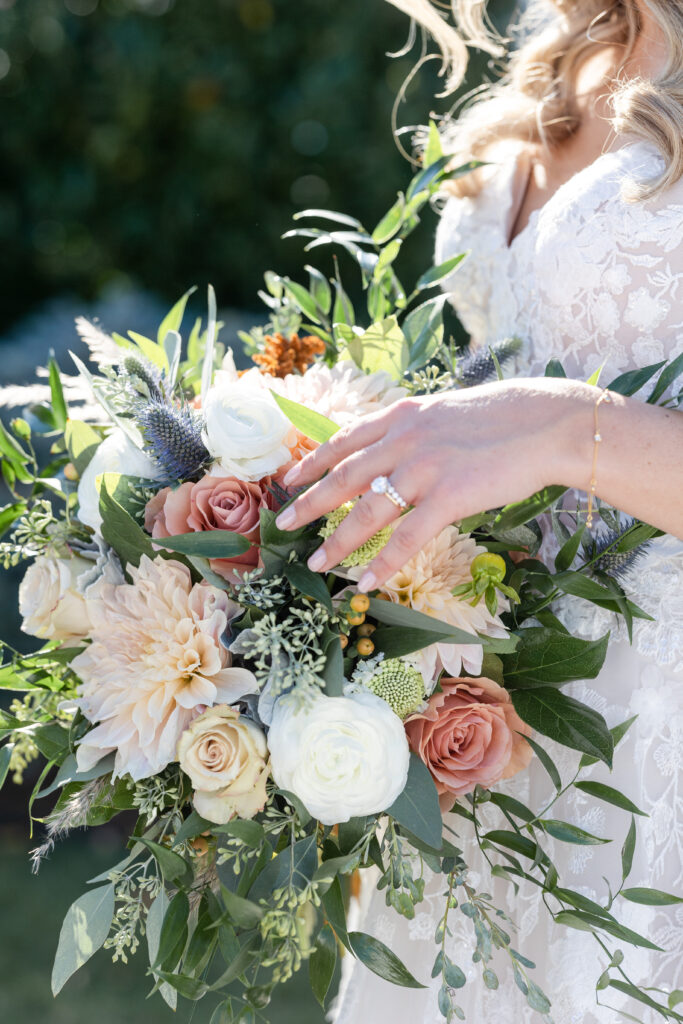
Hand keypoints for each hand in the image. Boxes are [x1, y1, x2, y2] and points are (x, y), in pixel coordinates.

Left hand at [275, 377, 593, 589]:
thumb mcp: (445, 413)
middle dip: (309, 503)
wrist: (546, 421)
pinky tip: (367, 582)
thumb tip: (393, 450)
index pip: (344, 440)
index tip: (290, 478)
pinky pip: (407, 538)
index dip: (314, 461)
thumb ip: (414, 431)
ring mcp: (424, 468)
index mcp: (402, 417)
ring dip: (337, 541)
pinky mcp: (449, 496)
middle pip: (343, 476)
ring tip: (317, 563)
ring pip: (367, 511)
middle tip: (284, 525)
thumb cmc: (503, 419)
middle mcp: (404, 440)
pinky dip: (384, 563)